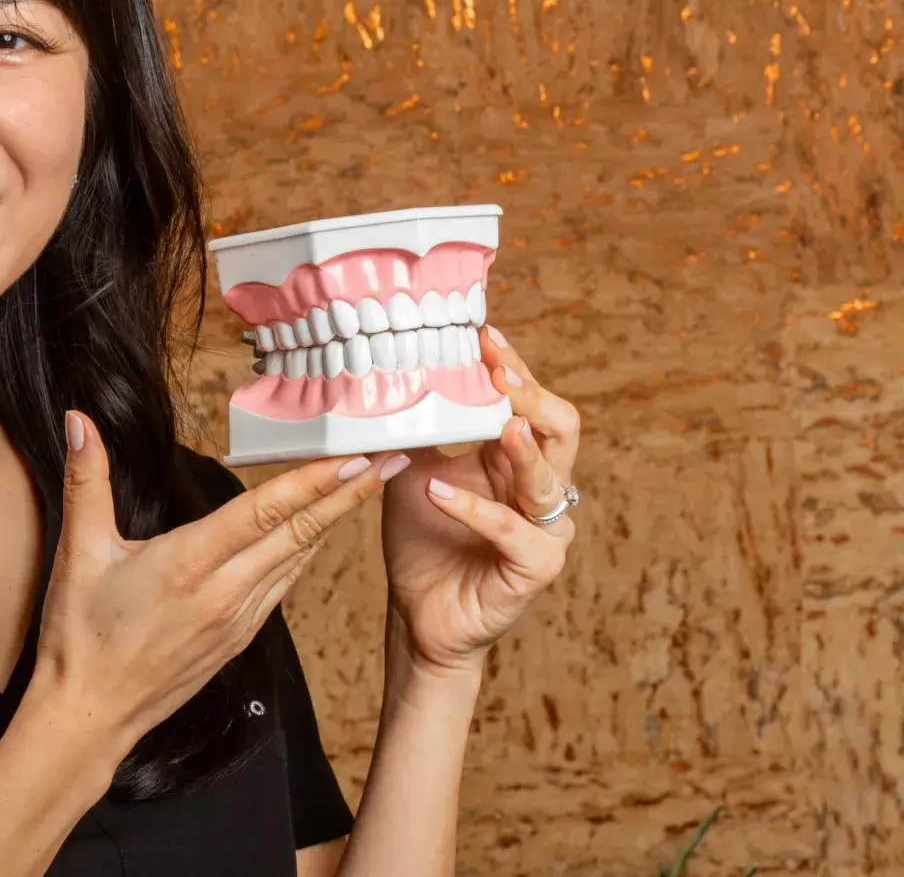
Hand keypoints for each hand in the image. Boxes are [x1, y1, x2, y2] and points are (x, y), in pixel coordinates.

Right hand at [28, 411, 401, 759]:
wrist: (89, 716)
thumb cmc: (81, 638)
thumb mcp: (79, 551)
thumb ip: (86, 479)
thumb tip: (78, 420)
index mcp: (188, 565)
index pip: (264, 513)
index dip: (313, 482)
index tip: (354, 457)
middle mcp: (223, 593)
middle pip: (300, 535)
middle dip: (349, 494)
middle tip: (390, 460)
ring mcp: (236, 621)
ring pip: (298, 562)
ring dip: (336, 521)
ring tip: (367, 487)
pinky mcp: (238, 640)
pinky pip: (283, 588)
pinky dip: (307, 555)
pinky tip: (319, 537)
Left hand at [378, 326, 580, 675]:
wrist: (417, 612)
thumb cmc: (423, 537)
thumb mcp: (412, 468)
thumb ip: (418, 429)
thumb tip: (386, 374)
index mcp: (513, 458)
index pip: (528, 402)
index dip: (512, 368)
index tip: (485, 334)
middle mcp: (538, 488)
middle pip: (559, 430)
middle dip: (531, 396)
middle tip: (498, 371)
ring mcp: (543, 529)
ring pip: (548, 479)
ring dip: (521, 449)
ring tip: (498, 423)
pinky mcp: (535, 568)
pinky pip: (513, 532)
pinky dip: (476, 510)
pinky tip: (439, 493)